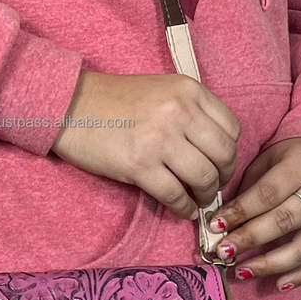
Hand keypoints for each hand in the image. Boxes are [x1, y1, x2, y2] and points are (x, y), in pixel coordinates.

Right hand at [51, 70, 240, 219]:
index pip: (232, 129)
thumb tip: (213, 150)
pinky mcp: (139, 165)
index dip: (229, 153)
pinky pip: (175, 195)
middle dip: (222, 177)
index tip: (219, 163)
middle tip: (211, 186)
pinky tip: (181, 209)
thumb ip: (190, 111)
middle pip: (224, 156)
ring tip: (196, 199)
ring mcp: (160, 139)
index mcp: (188, 90)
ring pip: (204, 178)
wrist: (68, 107)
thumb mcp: (160, 90)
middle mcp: (179, 111)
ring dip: (204, 195)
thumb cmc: (112, 101)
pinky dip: (183, 207)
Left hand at [207, 137, 300, 290]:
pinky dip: (299, 276)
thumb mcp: (269, 161)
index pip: (268, 193)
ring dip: (270, 264)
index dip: (240, 211)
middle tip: (223, 251)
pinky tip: (276, 283)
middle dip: (250, 238)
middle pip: (285, 220)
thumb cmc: (295, 162)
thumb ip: (249, 188)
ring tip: (241, 271)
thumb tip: (221, 223)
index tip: (216, 226)